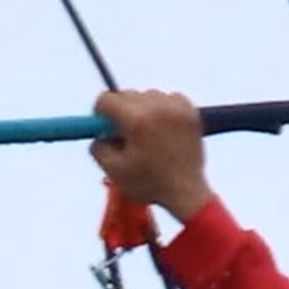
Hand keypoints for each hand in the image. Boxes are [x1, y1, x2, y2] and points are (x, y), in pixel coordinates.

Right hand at [89, 87, 216, 224]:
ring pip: (147, 96)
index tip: (106, 128)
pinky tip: (165, 129)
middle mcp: (157, 107)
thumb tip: (100, 131)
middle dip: (122, 113)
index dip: (101, 115)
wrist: (188, 193)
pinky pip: (167, 99)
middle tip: (129, 135)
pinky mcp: (191, 110)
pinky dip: (163, 110)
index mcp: (136, 120)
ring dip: (143, 110)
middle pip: (126, 96)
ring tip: (149, 135)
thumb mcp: (112, 169)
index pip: (106, 100)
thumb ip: (98, 145)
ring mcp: (176, 107)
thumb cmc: (149, 184)